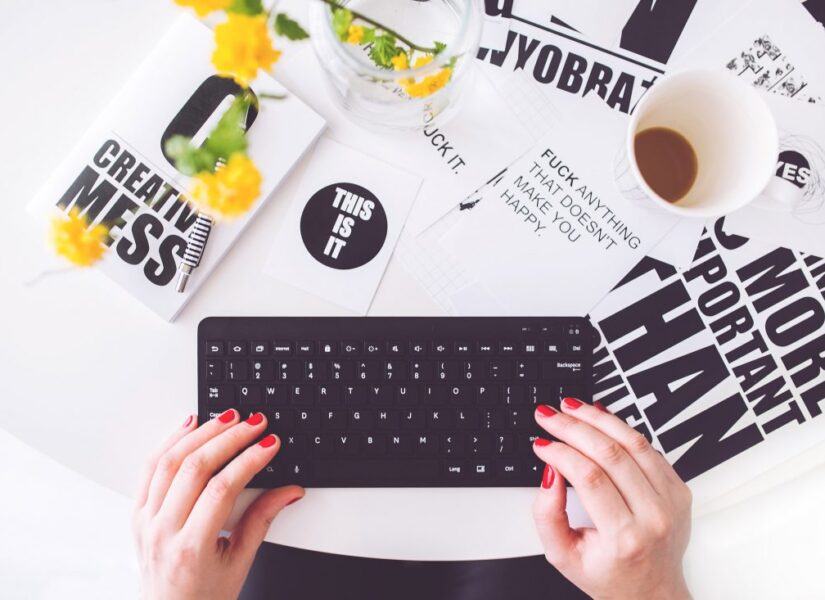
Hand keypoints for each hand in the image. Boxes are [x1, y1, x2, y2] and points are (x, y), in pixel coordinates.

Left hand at [133, 410, 303, 599]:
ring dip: (201, 434)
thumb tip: (289, 491)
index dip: (249, 460)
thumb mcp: (240, 562)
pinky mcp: (138, 514)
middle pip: (194, 468)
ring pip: (168, 462)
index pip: (222, 489)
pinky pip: (149, 468)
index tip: (269, 443)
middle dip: (229, 438)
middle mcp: (163, 532)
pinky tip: (189, 426)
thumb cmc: (204, 597)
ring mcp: (145, 521)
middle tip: (254, 424)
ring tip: (227, 419)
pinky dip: (170, 442)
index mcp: (191, 548)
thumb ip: (262, 520)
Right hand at [532, 398, 691, 599]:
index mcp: (625, 538)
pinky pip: (648, 447)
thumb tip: (550, 472)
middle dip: (573, 427)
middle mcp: (654, 517)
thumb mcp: (562, 555)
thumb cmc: (608, 575)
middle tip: (549, 415)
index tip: (541, 443)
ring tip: (571, 407)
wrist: (652, 592)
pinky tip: (599, 417)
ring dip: (597, 418)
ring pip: (633, 442)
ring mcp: (671, 501)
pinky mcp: (679, 489)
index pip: (589, 478)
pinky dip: (621, 428)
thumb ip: (547, 515)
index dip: (560, 453)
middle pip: (611, 454)